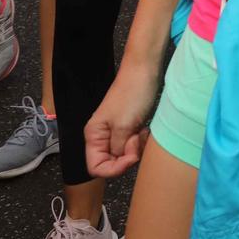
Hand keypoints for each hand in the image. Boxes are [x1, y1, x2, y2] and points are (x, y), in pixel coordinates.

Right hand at [85, 58, 162, 177]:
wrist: (145, 70)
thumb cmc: (133, 92)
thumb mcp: (124, 126)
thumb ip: (118, 149)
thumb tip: (119, 161)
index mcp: (93, 136)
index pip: (96, 168)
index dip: (114, 168)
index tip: (130, 156)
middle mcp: (102, 136)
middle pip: (111, 163)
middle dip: (127, 157)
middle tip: (136, 139)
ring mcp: (115, 132)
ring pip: (124, 155)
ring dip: (136, 148)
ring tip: (141, 131)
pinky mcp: (128, 127)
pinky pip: (133, 145)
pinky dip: (141, 141)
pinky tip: (144, 129)